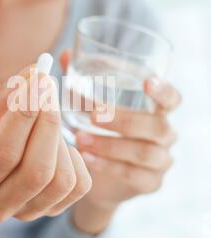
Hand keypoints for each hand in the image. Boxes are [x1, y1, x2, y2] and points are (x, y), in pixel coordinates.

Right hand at [0, 65, 91, 237]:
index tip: (40, 79)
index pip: (5, 153)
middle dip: (50, 125)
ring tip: (48, 119)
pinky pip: (80, 185)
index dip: (26, 115)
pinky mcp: (51, 210)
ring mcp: (26, 212)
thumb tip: (38, 71)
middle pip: (38, 171)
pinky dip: (77, 158)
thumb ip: (7, 93)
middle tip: (49, 90)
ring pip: (62, 180)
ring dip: (61, 140)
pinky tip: (59, 144)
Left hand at [59, 50, 181, 234]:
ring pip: (145, 152)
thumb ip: (82, 82)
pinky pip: (134, 175)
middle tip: (93, 115)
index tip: (147, 82)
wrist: (100, 180)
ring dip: (110, 144)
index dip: (164, 91)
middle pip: (157, 126)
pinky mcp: (150, 183)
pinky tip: (86, 159)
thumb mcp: (92, 109)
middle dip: (124, 119)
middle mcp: (164, 135)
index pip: (173, 99)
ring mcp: (160, 161)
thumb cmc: (100, 134)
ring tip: (79, 139)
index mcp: (156, 111)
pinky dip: (108, 166)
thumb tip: (64, 54)